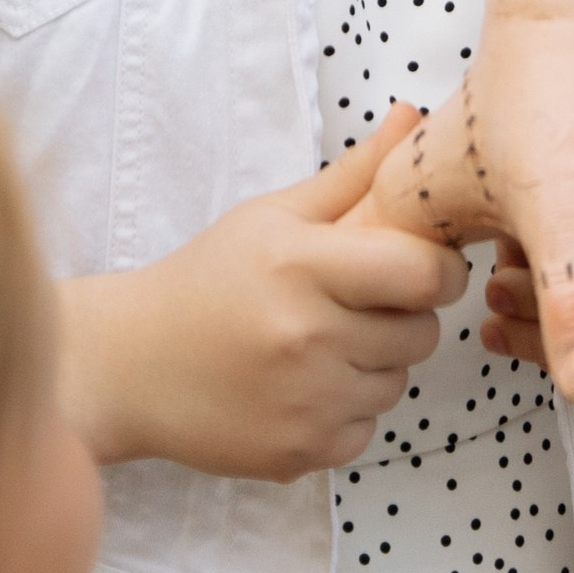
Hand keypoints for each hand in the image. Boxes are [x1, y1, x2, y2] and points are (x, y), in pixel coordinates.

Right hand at [59, 109, 468, 484]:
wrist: (133, 365)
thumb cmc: (208, 279)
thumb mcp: (273, 216)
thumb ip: (353, 175)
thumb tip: (411, 116)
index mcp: (301, 265)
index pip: (423, 274)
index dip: (439, 268)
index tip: (421, 264)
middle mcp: (308, 338)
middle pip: (421, 334)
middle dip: (404, 316)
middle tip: (357, 303)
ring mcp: (306, 404)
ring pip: (397, 385)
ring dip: (375, 365)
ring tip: (321, 343)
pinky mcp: (301, 455)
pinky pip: (366, 431)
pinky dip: (346, 411)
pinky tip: (302, 387)